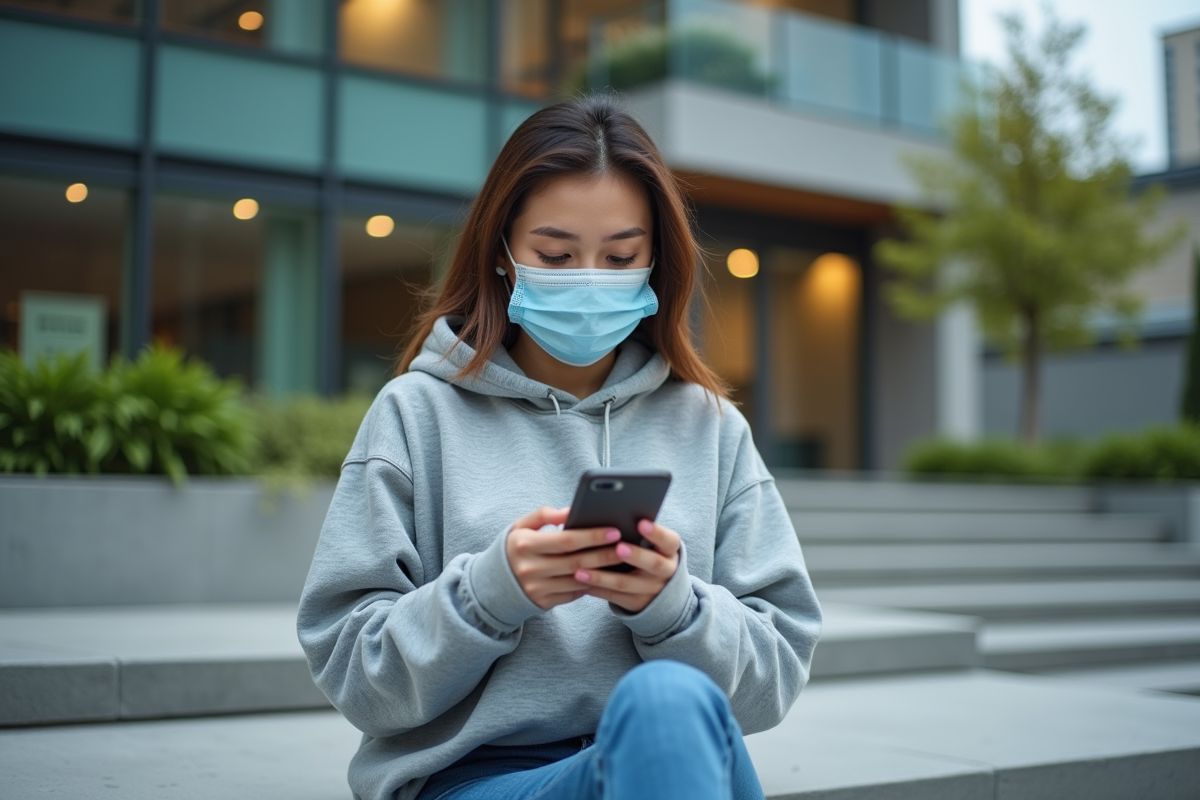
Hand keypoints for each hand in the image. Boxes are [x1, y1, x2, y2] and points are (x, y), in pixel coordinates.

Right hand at [505, 506, 624, 609]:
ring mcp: (537, 589)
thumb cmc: (516, 546)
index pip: (566, 540)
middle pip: (577, 562)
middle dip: (605, 554)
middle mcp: (530, 568)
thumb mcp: (521, 525)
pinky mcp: (544, 603)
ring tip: (622, 560)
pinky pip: (574, 594)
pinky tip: (607, 574)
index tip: (614, 531)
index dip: (592, 536)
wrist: (494, 582)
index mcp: (525, 545)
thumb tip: (570, 510)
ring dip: (603, 571)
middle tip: (626, 545)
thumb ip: (544, 514)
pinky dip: (592, 584)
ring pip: (579, 580)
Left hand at [573, 519, 680, 612]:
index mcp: (669, 551)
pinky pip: (614, 596)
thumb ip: (637, 532)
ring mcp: (652, 590)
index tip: (641, 523)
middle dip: (635, 555)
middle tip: (618, 548)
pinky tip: (579, 581)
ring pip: (626, 583)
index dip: (657, 533)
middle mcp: (665, 571)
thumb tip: (608, 514)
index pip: (669, 540)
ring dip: (602, 577)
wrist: (660, 588)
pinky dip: (596, 588)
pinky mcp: (637, 603)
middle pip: (653, 563)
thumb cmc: (647, 553)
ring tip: (580, 570)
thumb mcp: (653, 544)